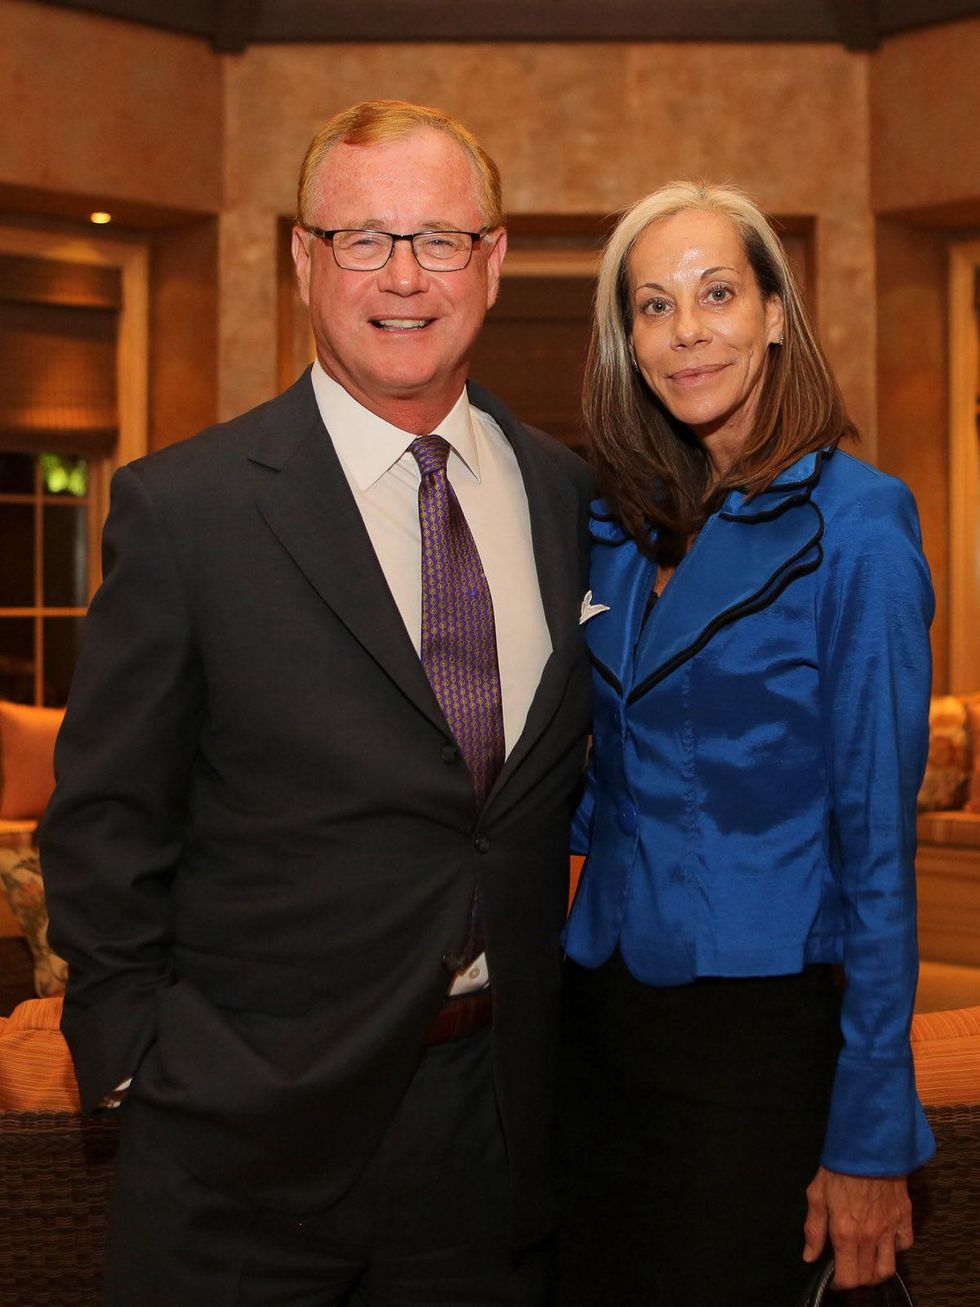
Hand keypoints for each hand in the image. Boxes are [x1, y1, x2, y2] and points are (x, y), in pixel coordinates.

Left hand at [803, 1165, 912, 1287]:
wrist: (867, 1146)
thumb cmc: (839, 1168)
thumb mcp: (816, 1195)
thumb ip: (813, 1229)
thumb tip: (809, 1256)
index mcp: (845, 1233)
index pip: (848, 1278)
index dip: (840, 1284)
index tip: (835, 1279)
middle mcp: (870, 1237)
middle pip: (867, 1277)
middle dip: (856, 1279)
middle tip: (849, 1269)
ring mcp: (889, 1228)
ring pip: (888, 1268)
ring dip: (876, 1272)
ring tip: (867, 1263)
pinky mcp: (904, 1217)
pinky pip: (905, 1245)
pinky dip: (896, 1249)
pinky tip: (885, 1241)